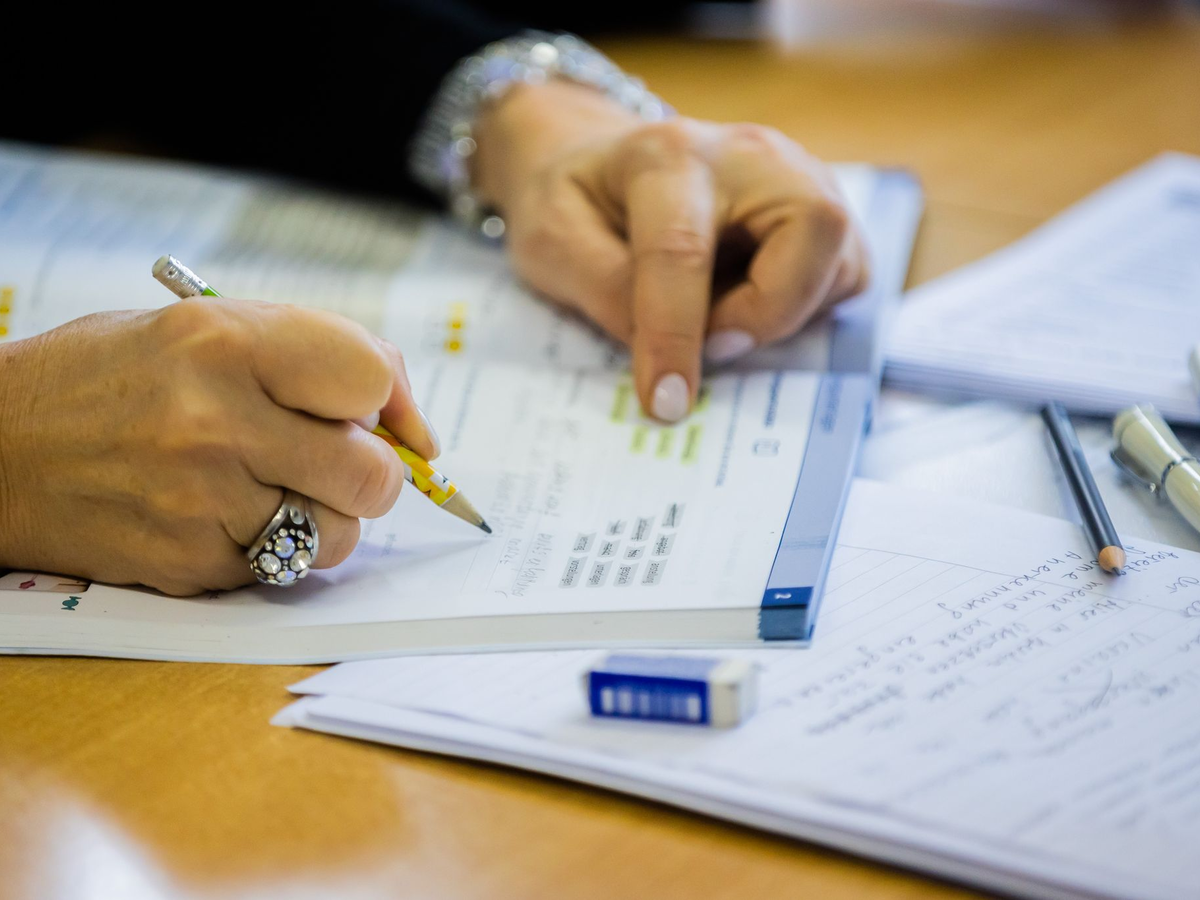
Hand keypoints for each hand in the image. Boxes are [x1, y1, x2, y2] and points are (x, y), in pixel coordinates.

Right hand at [0, 300, 437, 594]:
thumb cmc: (110, 379)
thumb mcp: (203, 328)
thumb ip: (309, 356)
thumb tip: (410, 424)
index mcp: (226, 341)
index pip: (369, 377)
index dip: (390, 404)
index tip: (384, 421)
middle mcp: (216, 420)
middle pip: (372, 474)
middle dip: (369, 474)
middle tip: (331, 462)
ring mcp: (200, 500)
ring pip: (338, 535)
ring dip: (324, 519)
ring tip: (272, 491)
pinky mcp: (187, 563)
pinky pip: (284, 573)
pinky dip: (274, 551)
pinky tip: (226, 518)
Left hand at [474, 80, 867, 422]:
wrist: (600, 160)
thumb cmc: (576, 200)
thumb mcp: (553, 242)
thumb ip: (607, 293)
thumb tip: (669, 357)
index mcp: (667, 156)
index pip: (682, 250)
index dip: (674, 336)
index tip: (666, 403)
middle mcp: (749, 155)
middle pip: (815, 227)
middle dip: (770, 311)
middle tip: (713, 345)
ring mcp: (799, 177)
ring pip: (843, 260)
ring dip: (786, 316)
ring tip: (720, 319)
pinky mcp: (823, 211)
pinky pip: (846, 277)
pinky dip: (803, 309)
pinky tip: (748, 302)